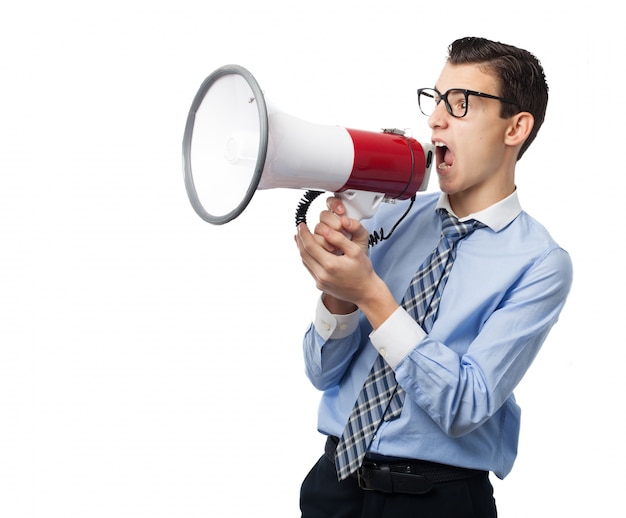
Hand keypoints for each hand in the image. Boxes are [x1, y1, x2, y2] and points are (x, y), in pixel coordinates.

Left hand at [295, 197, 398, 326]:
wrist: (365, 292)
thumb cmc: (363, 271)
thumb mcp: (356, 251)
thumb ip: (339, 239)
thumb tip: (325, 230)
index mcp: (330, 265)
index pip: (310, 246)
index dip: (304, 234)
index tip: (301, 225)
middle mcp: (322, 275)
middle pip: (304, 254)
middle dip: (300, 239)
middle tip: (299, 228)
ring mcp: (320, 282)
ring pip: (304, 261)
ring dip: (301, 248)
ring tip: (300, 237)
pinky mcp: (320, 285)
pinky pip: (310, 268)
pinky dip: (307, 257)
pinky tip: (309, 250)